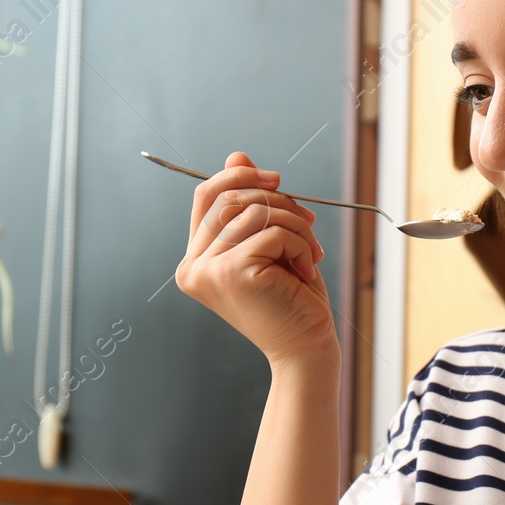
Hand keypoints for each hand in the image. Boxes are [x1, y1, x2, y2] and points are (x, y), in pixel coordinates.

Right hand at [175, 151, 337, 364]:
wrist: (306, 348)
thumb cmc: (291, 299)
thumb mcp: (270, 244)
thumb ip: (250, 204)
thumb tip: (237, 155)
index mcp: (196, 260)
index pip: (207, 196)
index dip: (239, 176)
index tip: (276, 178)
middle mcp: (193, 266)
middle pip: (230, 197)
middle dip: (277, 200)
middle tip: (308, 221)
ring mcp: (209, 270)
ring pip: (256, 212)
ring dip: (296, 225)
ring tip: (311, 252)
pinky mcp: (233, 273)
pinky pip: (273, 232)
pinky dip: (301, 244)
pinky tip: (307, 269)